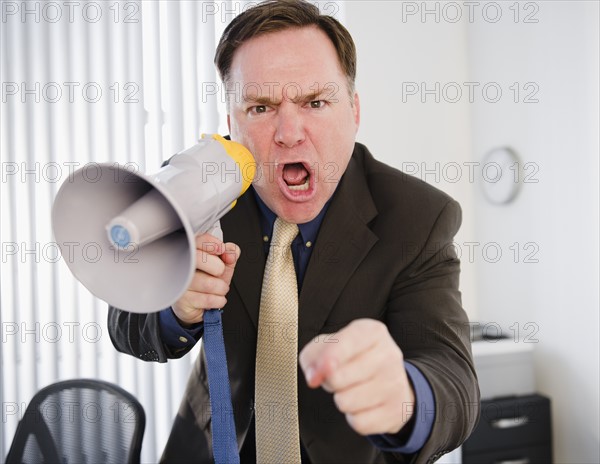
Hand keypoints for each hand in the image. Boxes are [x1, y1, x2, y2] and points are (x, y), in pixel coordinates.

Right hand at [171, 233, 239, 325]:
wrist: (197, 304)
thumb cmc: (207, 279)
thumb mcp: (222, 264)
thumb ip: (230, 254)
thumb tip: (232, 252)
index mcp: (192, 252)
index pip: (198, 241)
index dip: (212, 244)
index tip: (221, 250)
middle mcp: (182, 266)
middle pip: (200, 259)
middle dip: (219, 268)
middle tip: (219, 273)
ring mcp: (180, 283)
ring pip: (208, 283)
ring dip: (221, 288)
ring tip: (218, 288)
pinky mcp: (182, 301)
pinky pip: (209, 299)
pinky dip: (219, 300)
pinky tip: (214, 297)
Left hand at [299, 319, 414, 435]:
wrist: (391, 380)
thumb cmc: (354, 358)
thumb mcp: (330, 345)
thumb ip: (313, 356)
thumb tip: (313, 377)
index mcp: (371, 332)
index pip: (343, 344)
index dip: (324, 360)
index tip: (318, 372)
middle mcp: (388, 354)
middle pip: (337, 378)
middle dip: (330, 381)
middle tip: (340, 376)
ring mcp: (395, 383)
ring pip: (346, 402)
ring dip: (342, 399)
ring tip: (353, 389)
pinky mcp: (396, 411)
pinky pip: (359, 422)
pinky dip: (354, 417)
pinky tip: (364, 405)